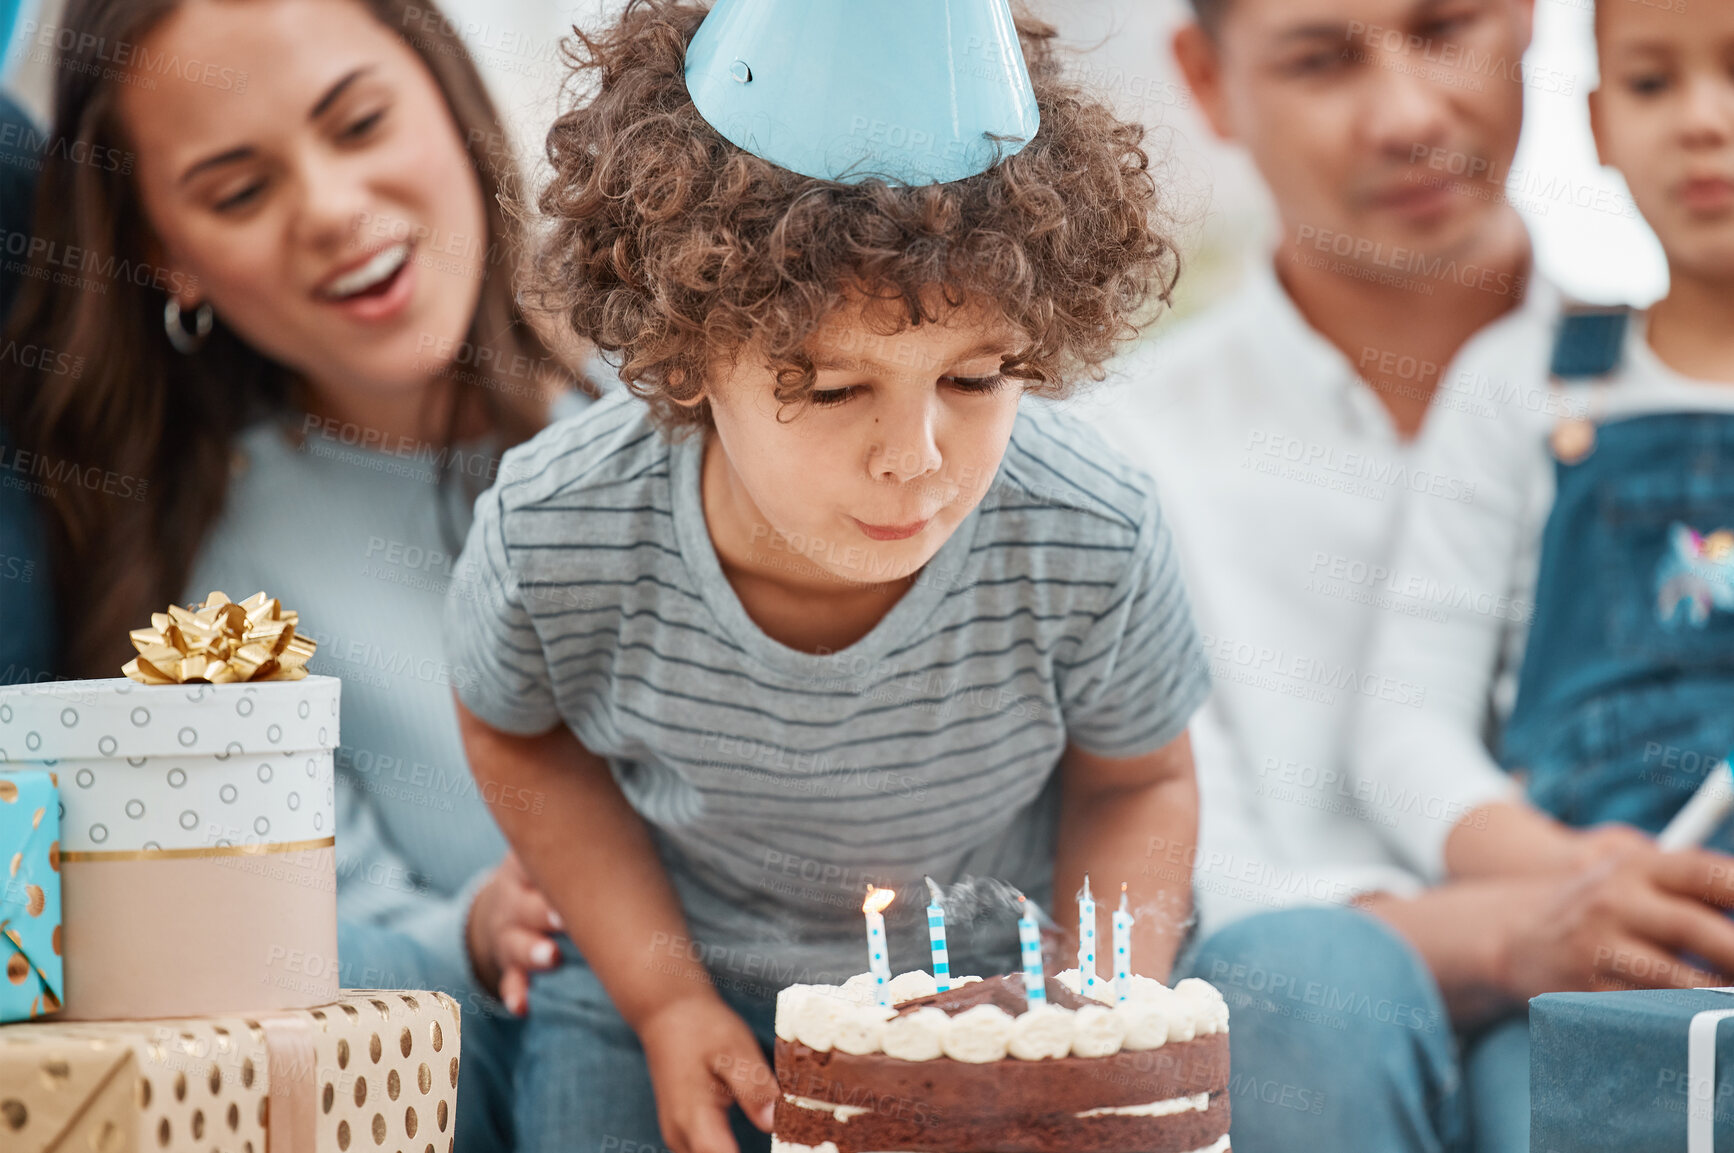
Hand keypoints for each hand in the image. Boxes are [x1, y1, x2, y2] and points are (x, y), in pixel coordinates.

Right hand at [465, 851, 563, 1014]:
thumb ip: (567, 850)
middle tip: (563, 918)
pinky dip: (515, 994)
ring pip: (518, 944)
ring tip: (552, 959)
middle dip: (544, 912)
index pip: (531, 864)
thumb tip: (612, 820)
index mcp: (522, 870)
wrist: (499, 908)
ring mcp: (508, 935)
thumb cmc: (539, 878)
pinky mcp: (509, 964)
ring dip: (534, 952)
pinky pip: (510, 981)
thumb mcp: (540, 858)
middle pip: (527, 907)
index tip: (570, 875)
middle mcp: (513, 903)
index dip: (546, 869)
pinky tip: (522, 1008)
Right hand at [637, 993, 776, 1152]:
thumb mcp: (736, 1049)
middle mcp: (680, 1137)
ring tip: (779, 1140)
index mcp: (694, 1119)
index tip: (785, 1146)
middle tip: (787, 1139)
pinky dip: (727, 1150)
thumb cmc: (702, 1027)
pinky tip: (751, 1131)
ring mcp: (677, 1137)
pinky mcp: (681, 1131)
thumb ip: (754, 1089)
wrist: (667, 1012)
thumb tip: (775, 1123)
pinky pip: (706, 1152)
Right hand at [1498, 842, 1733, 997]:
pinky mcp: (1587, 989)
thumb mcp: (1636, 877)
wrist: (1515, 933)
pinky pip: (1649, 1011)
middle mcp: (1617, 900)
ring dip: (1721, 999)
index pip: (1710, 875)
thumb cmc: (1600, 905)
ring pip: (1679, 981)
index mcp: (1638, 867)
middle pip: (1701, 930)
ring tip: (1733, 1004)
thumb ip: (1693, 887)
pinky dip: (1683, 1019)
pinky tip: (1701, 1021)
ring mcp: (1599, 946)